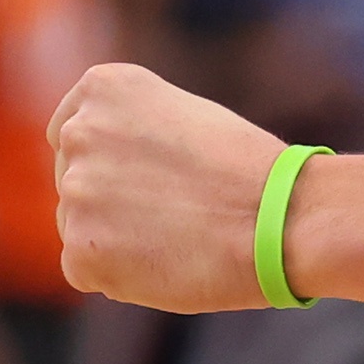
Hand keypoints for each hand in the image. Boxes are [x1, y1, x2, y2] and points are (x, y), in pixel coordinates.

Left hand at [51, 59, 288, 313]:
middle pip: (76, 180)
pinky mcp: (81, 251)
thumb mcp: (190, 120)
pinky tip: (171, 263)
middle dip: (116, 200)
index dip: (119, 162)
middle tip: (179, 215)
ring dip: (119, 238)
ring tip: (183, 238)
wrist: (289, 221)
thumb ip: (134, 135)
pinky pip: (86, 269)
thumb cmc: (258, 174)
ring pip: (80, 225)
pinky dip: (122, 275)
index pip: (76, 134)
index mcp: (103, 88)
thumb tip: (108, 179)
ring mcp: (75, 193)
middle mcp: (79, 133)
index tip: (157, 179)